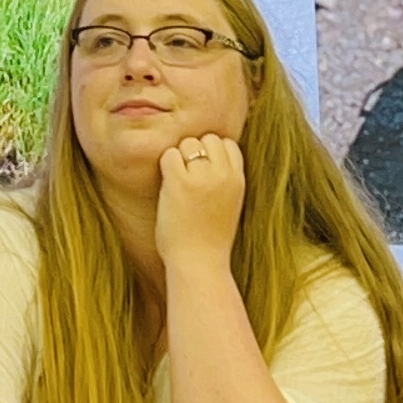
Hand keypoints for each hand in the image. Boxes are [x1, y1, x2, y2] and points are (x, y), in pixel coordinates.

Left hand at [155, 132, 246, 265]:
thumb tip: (208, 160)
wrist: (200, 264)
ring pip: (187, 143)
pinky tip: (167, 188)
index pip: (227, 144)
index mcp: (239, 180)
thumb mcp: (229, 204)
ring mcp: (202, 177)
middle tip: (186, 178)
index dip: (211, 153)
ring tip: (177, 185)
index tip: (202, 172)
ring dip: (178, 158)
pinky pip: (168, 155)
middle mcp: (224, 175)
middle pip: (207, 138)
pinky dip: (164, 167)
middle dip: (194, 152)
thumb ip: (224, 181)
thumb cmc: (209, 240)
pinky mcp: (179, 183)